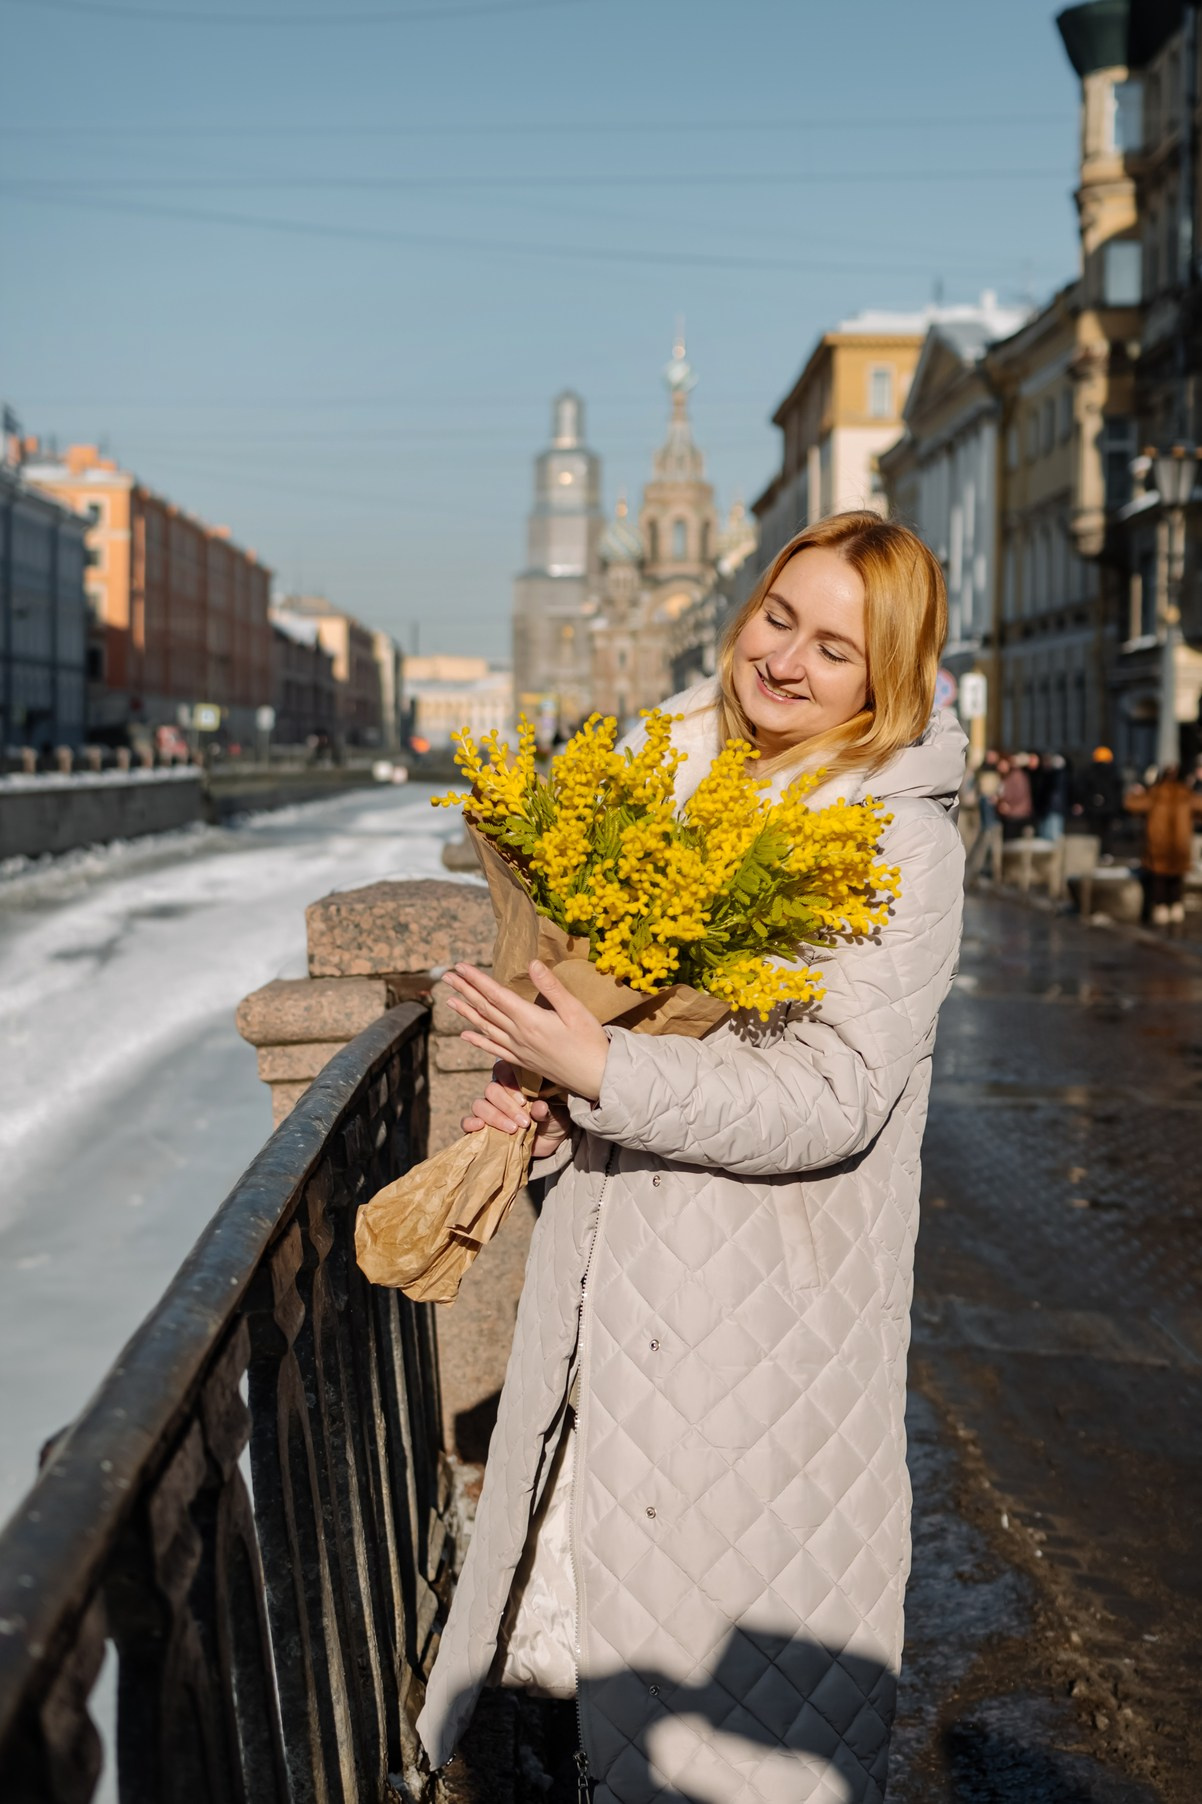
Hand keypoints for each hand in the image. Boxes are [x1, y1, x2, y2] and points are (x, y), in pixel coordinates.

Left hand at [441, 959, 609, 1101]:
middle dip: (465, 990)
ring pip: (485, 1027)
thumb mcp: (575, 1010)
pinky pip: (493, 1049)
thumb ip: (552, 987)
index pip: (496, 995)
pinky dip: (477, 1041)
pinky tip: (465, 1035)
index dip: (476, 979)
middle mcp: (518, 1035)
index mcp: (529, 1020)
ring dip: (466, 1012)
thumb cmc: (590, 1042)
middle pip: (485, 1009)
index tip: (460, 966)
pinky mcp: (522, 1061)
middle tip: (446, 976)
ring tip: (449, 1000)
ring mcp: (518, 1050)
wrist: (595, 1078)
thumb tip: (532, 963)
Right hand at [462, 1060, 571, 1159]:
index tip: (524, 1099)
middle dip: (507, 1106)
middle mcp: (500, 1092)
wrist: (550, 1143)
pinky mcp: (482, 1127)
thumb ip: (545, 1109)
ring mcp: (489, 1109)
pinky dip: (470, 1123)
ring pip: (480, 1105)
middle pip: (492, 1090)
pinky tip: (480, 1127)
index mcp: (516, 1081)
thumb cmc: (553, 1120)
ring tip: (513, 1129)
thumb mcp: (555, 1114)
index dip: (509, 1080)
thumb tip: (539, 1107)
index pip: (502, 1069)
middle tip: (524, 1120)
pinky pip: (467, 1121)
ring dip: (495, 1117)